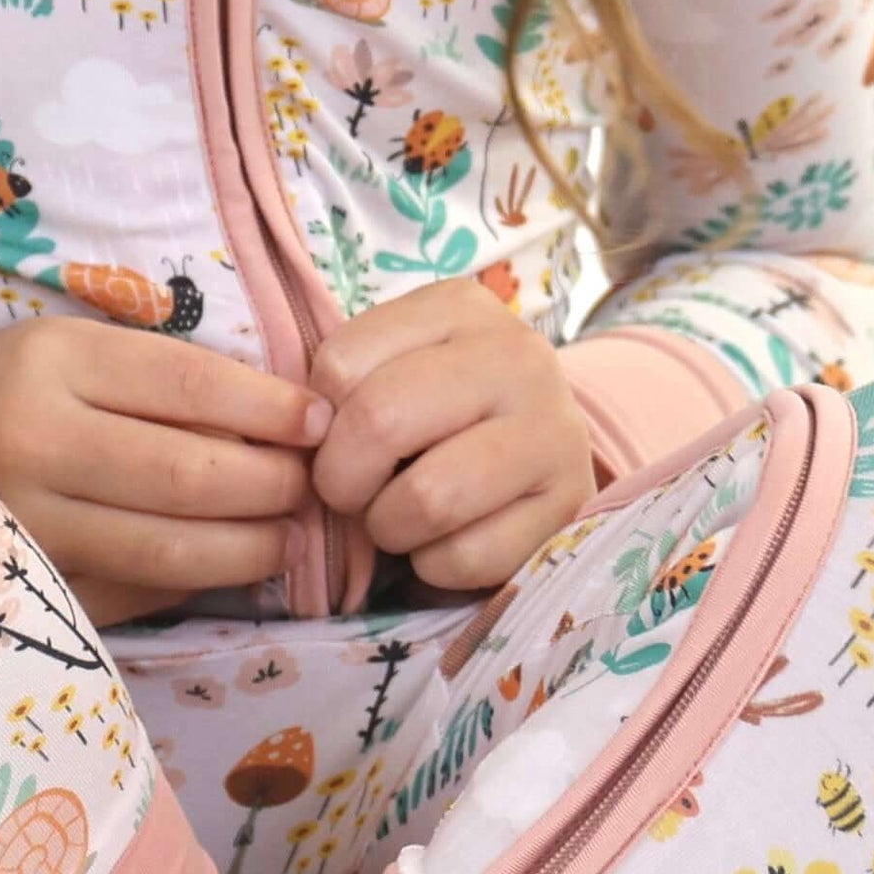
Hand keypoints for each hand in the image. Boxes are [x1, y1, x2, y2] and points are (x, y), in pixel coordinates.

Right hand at [0, 316, 324, 624]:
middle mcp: (33, 439)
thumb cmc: (4, 387)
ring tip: (288, 538)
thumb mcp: (71, 350)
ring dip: (249, 547)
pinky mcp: (21, 583)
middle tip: (314, 488)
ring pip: (166, 546)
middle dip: (272, 485)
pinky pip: (130, 592)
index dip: (270, 408)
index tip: (320, 422)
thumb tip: (286, 422)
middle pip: (187, 473)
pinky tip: (227, 571)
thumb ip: (162, 379)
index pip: (190, 384)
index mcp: (52, 360)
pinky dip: (192, 585)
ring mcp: (23, 521)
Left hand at [309, 282, 596, 598]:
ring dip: (389, 528)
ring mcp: (553, 429)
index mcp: (461, 307)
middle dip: (343, 479)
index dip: (317, 422)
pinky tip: (448, 541)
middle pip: (380, 421)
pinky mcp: (567, 504)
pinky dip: (435, 566)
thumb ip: (345, 386)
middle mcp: (518, 355)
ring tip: (399, 518)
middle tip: (352, 494)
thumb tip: (305, 431)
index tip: (333, 440)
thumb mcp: (397, 371)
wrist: (542, 463)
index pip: (341, 362)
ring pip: (428, 497)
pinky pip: (465, 557)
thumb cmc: (444, 418)